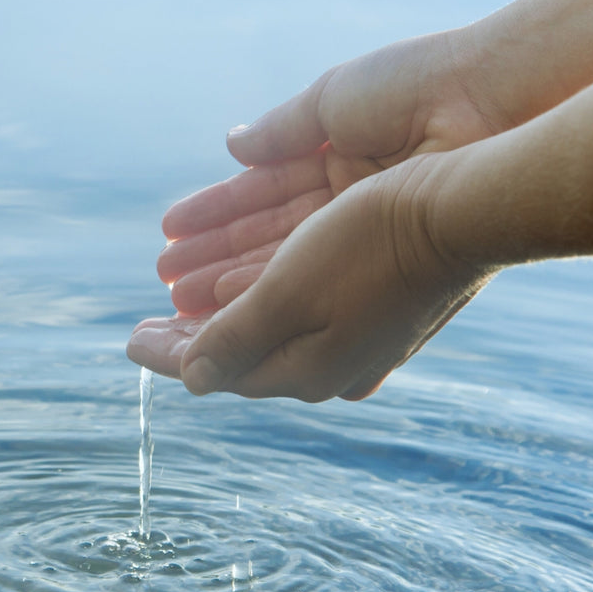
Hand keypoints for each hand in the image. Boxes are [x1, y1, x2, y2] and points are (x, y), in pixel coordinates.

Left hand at [128, 154, 488, 400]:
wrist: (464, 211)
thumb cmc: (370, 245)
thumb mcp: (288, 293)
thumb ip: (233, 339)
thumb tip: (191, 380)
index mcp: (307, 371)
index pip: (218, 370)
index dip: (168, 354)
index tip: (128, 340)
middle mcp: (332, 366)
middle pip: (244, 355)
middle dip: (192, 339)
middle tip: (148, 327)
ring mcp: (358, 340)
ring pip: (270, 331)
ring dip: (223, 314)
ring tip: (187, 300)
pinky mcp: (375, 309)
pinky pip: (299, 313)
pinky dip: (261, 299)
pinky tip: (249, 285)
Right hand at [158, 27, 501, 315]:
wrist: (490, 101)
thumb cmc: (417, 88)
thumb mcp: (331, 102)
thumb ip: (280, 131)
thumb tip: (232, 146)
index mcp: (339, 157)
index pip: (262, 195)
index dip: (216, 215)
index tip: (171, 233)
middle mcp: (351, 205)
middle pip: (268, 240)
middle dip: (214, 259)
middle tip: (166, 281)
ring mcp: (367, 236)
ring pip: (282, 265)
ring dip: (227, 281)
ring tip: (175, 298)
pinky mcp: (384, 259)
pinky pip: (311, 279)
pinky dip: (264, 287)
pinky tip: (220, 300)